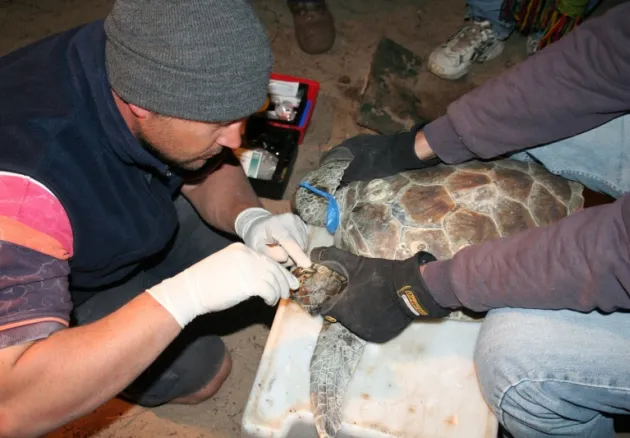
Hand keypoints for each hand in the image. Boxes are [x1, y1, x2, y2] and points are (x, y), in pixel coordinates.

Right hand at [147, 243, 298, 327]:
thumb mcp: (227, 267)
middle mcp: (247, 255)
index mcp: (241, 249)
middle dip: (285, 280)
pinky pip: (270, 290)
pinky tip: (268, 302)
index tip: (288, 280)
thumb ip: (245, 268)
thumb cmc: (205, 284)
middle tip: (290, 291)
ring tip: (276, 299)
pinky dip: (272, 297)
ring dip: (279, 291)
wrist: (189, 291)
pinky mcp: (249, 283)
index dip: (280, 270)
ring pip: (275, 279)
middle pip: (274, 267)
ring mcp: (249, 268)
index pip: (267, 259)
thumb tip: (262, 279)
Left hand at [235, 207, 310, 266]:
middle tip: (278, 255)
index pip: (290, 243)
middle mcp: (290, 220)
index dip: (298, 255)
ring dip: (295, 253)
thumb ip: (268, 253)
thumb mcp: (256, 246)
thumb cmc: (257, 237)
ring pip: (304, 246)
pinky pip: (305, 242)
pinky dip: (298, 247)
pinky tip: (288, 245)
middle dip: (291, 257)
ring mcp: (298, 221)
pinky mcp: (303, 224)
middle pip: (299, 247)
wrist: (260, 223)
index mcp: (276, 225)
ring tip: (282, 249)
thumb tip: (284, 256)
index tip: (307, 266)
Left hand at [310, 246, 449, 342]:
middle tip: (354, 293)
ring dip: (358, 314)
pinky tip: (377, 308)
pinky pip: (370, 329)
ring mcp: (368, 333)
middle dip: (345, 305)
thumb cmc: (380, 276)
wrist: (411, 287)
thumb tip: (313, 252)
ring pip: (356, 323)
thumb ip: (331, 257)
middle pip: (342, 316)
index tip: (335, 291)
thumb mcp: (355, 263)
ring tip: (366, 300)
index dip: (329, 298)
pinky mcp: (382, 336)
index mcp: (343, 310)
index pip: (326, 308)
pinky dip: (371, 321)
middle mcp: (353, 326)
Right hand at [323, 123, 439, 182]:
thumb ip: (347, 176)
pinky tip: (359, 173)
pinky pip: (361, 157)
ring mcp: (366, 143)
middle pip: (341, 155)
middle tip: (334, 179)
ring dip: (347, 166)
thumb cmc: (380, 161)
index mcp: (349, 144)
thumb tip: (336, 184)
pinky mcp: (376, 147)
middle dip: (337, 166)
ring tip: (345, 178)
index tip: (323, 175)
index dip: (326, 165)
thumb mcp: (361, 171)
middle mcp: (355, 141)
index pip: (331, 154)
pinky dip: (357, 164)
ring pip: (351, 156)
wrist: (405, 152)